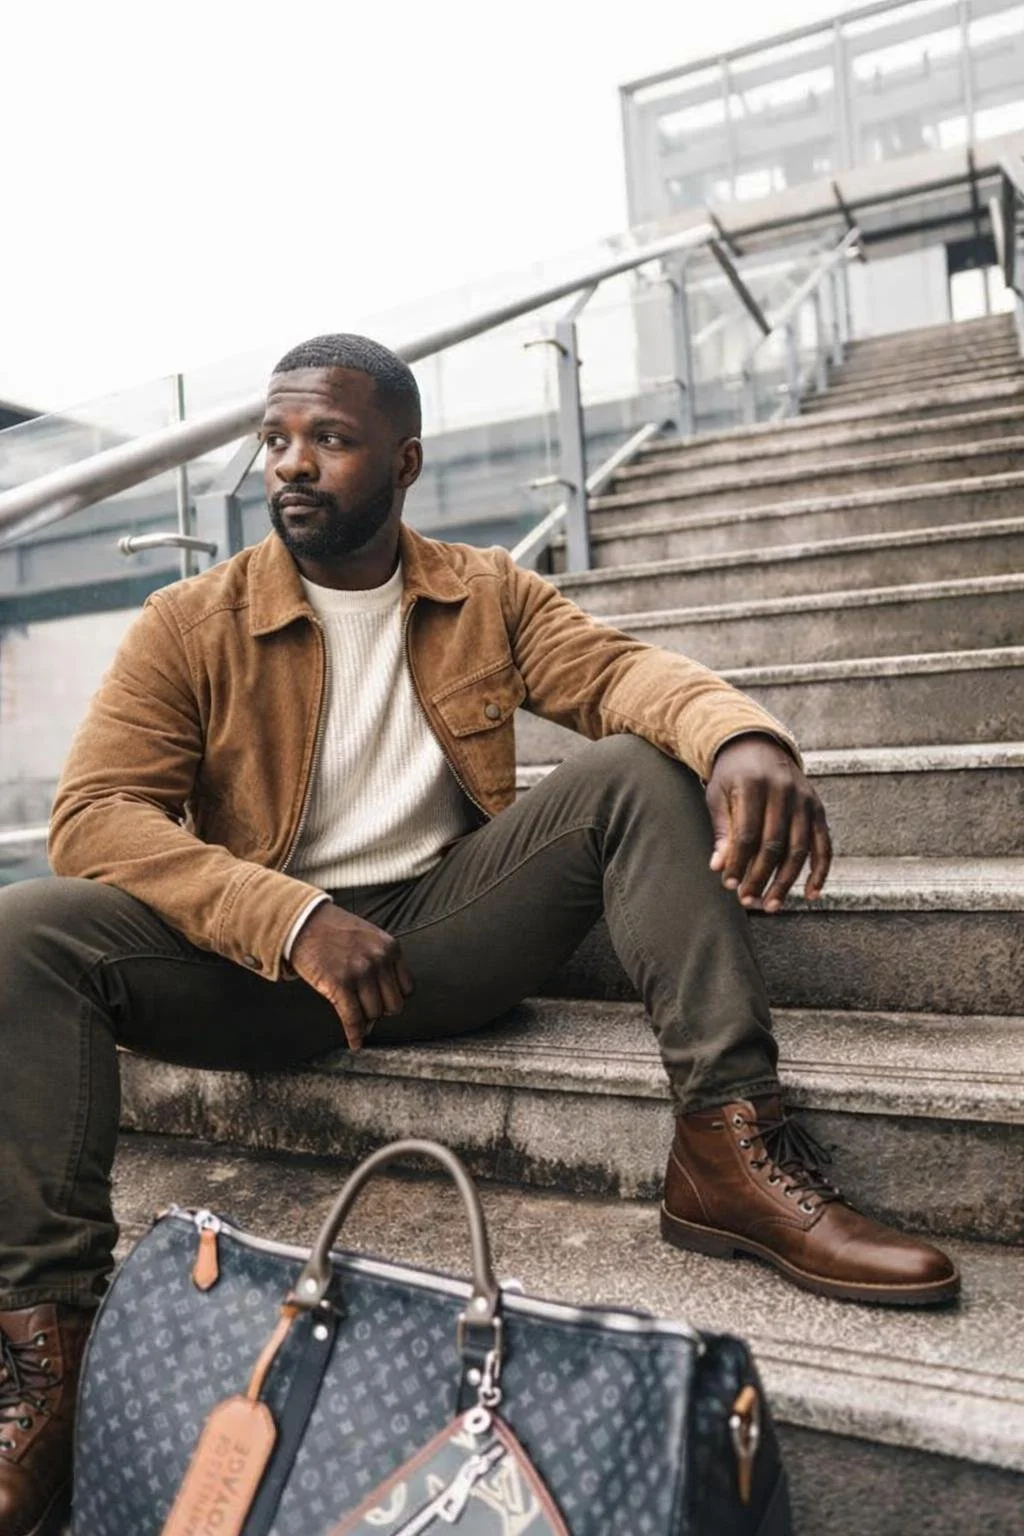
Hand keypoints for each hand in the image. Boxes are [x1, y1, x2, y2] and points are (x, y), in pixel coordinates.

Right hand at [289, 903, 413, 1049]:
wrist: (303, 921)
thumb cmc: (334, 930)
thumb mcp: (368, 937)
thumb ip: (380, 964)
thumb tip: (380, 1005)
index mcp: (390, 947)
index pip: (407, 988)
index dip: (393, 998)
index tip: (382, 1001)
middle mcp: (379, 960)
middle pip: (393, 1005)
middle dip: (381, 1011)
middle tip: (366, 1010)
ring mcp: (360, 972)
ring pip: (374, 1013)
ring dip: (365, 1020)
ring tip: (355, 1018)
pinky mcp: (339, 983)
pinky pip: (353, 1018)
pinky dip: (354, 1034)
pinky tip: (354, 1042)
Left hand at [705, 734, 831, 913]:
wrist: (758, 746)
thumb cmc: (732, 776)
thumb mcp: (718, 795)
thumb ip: (722, 830)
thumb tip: (718, 867)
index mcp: (753, 785)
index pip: (748, 833)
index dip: (739, 862)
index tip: (729, 885)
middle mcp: (784, 791)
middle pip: (774, 844)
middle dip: (760, 877)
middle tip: (748, 901)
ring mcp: (805, 800)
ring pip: (799, 849)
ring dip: (786, 881)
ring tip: (771, 905)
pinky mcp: (818, 808)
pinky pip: (824, 845)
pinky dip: (820, 871)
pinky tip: (810, 894)